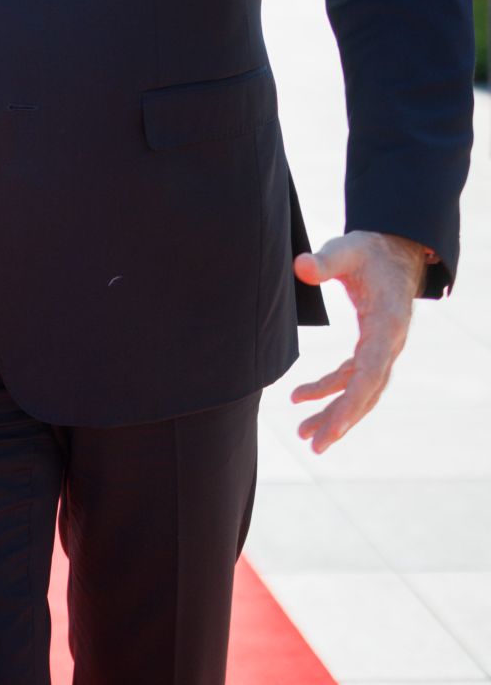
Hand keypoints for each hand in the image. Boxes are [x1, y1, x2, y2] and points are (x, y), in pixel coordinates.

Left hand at [290, 230, 428, 452]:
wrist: (393, 249)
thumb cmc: (368, 250)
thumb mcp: (347, 249)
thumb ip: (325, 260)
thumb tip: (300, 267)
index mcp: (387, 325)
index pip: (371, 372)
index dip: (352, 401)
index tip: (334, 427)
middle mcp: (389, 343)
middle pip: (367, 391)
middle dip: (342, 420)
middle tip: (313, 444)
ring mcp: (382, 348)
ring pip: (360, 391)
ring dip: (334, 413)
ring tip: (304, 435)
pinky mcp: (371, 347)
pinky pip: (352, 378)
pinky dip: (330, 391)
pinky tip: (301, 398)